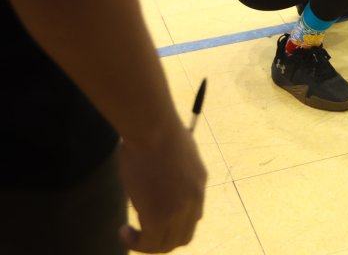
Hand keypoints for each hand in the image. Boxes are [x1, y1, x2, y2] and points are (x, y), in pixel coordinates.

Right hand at [118, 124, 205, 252]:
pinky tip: (123, 231)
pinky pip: (148, 243)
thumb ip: (176, 171)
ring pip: (166, 244)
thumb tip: (162, 178)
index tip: (155, 218)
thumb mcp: (178, 151)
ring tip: (129, 235)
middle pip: (183, 236)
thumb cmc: (158, 130)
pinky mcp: (159, 217)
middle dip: (163, 239)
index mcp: (199, 182)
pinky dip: (135, 242)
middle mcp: (194, 199)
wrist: (152, 128)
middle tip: (142, 233)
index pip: (194, 216)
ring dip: (147, 243)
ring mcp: (178, 210)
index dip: (175, 223)